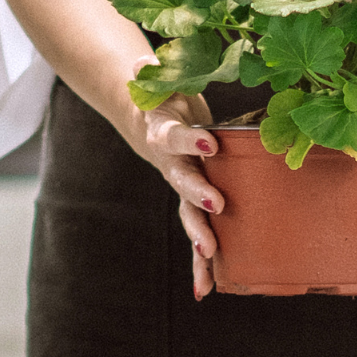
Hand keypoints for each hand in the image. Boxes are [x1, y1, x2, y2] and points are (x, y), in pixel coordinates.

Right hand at [135, 94, 222, 299]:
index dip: (191, 139)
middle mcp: (171, 165)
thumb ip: (152, 74)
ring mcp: (180, 187)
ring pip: (188, 217)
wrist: (149, 120)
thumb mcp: (161, 81)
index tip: (212, 142)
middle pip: (182, 184)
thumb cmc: (165, 97)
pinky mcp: (191, 201)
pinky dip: (199, 264)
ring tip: (208, 265)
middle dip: (198, 197)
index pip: (176, 137)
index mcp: (165, 134)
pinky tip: (205, 291)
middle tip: (216, 208)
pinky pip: (196, 235)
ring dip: (198, 241)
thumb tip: (140, 65)